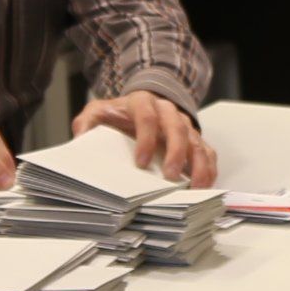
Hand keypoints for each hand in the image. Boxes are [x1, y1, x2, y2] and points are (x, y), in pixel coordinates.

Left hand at [73, 92, 217, 187]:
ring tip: (196, 188)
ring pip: (197, 141)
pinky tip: (206, 186)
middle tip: (171, 177)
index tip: (140, 163)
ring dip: (198, 164)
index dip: (146, 139)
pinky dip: (209, 169)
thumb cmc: (119, 114)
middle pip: (177, 128)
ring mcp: (184, 124)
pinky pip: (208, 152)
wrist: (142, 103)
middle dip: (176, 153)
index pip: (147, 117)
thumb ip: (87, 123)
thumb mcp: (98, 112)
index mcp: (143, 102)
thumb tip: (81, 140)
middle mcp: (168, 111)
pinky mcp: (195, 138)